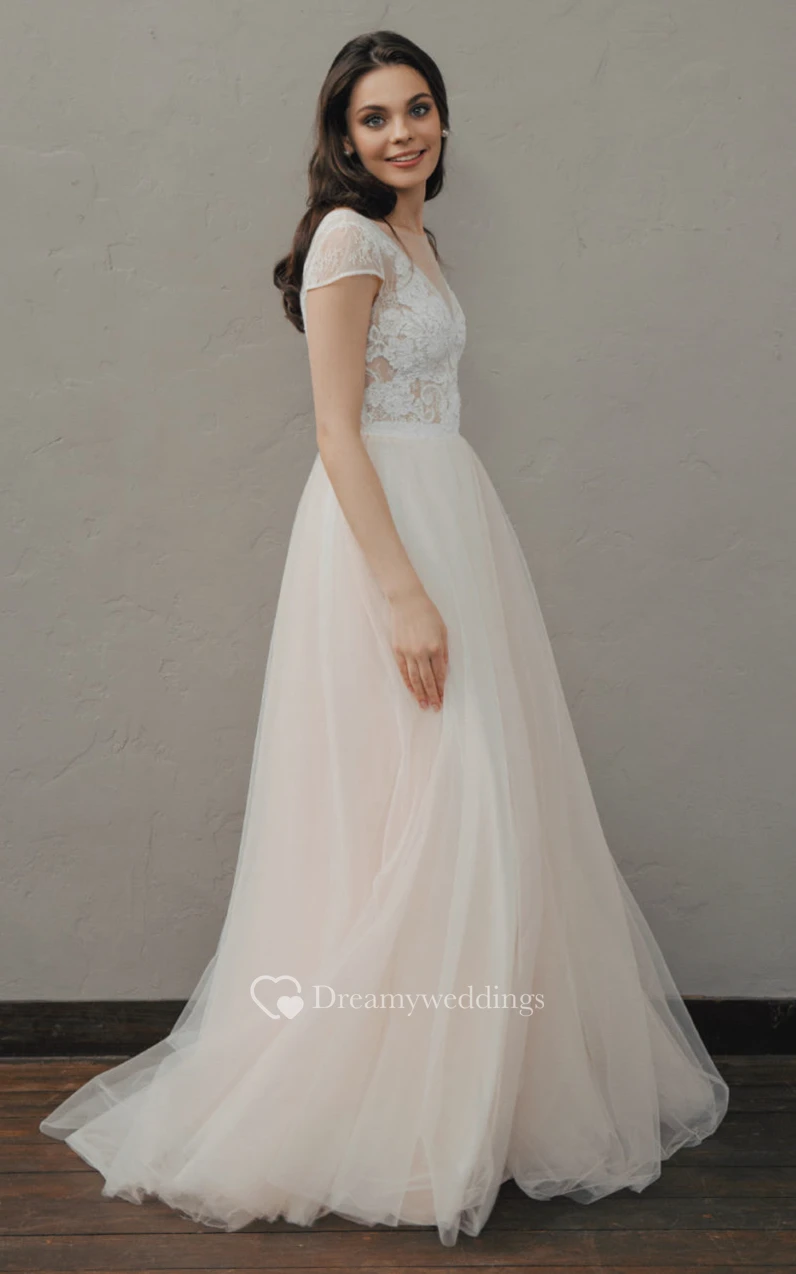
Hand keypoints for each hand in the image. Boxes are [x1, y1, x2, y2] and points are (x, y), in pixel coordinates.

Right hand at [389, 586, 448, 710]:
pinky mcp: (397, 650)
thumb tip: (443, 670)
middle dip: (432, 695)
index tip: (443, 699)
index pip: (440, 674)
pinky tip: (412, 691)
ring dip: (420, 694)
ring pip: (414, 679)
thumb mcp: (443, 630)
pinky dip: (408, 683)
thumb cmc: (428, 613)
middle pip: (427, 680)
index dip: (441, 688)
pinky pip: (403, 671)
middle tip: (435, 708)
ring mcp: (408, 652)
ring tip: (423, 705)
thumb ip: (444, 651)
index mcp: (436, 647)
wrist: (407, 601)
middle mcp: (422, 652)